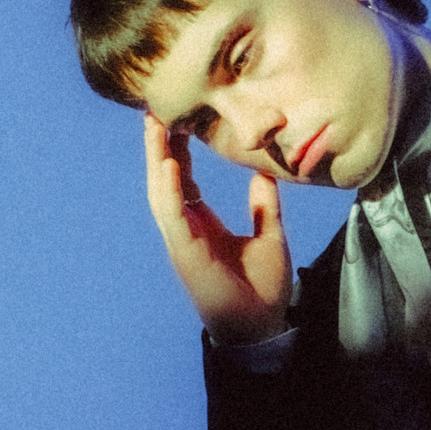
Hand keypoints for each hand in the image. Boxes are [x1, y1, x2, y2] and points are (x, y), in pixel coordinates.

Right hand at [144, 114, 291, 343]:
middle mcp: (188, 228)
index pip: (184, 179)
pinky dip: (170, 190)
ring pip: (162, 193)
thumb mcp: (270, 234)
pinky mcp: (186, 253)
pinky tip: (169, 164)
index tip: (176, 120)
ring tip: (156, 125)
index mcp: (203, 224)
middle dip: (159, 146)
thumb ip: (264, 204)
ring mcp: (183, 241)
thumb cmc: (263, 285)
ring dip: (157, 159)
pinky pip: (173, 217)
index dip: (177, 150)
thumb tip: (264, 173)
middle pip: (166, 180)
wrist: (262, 325)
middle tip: (155, 111)